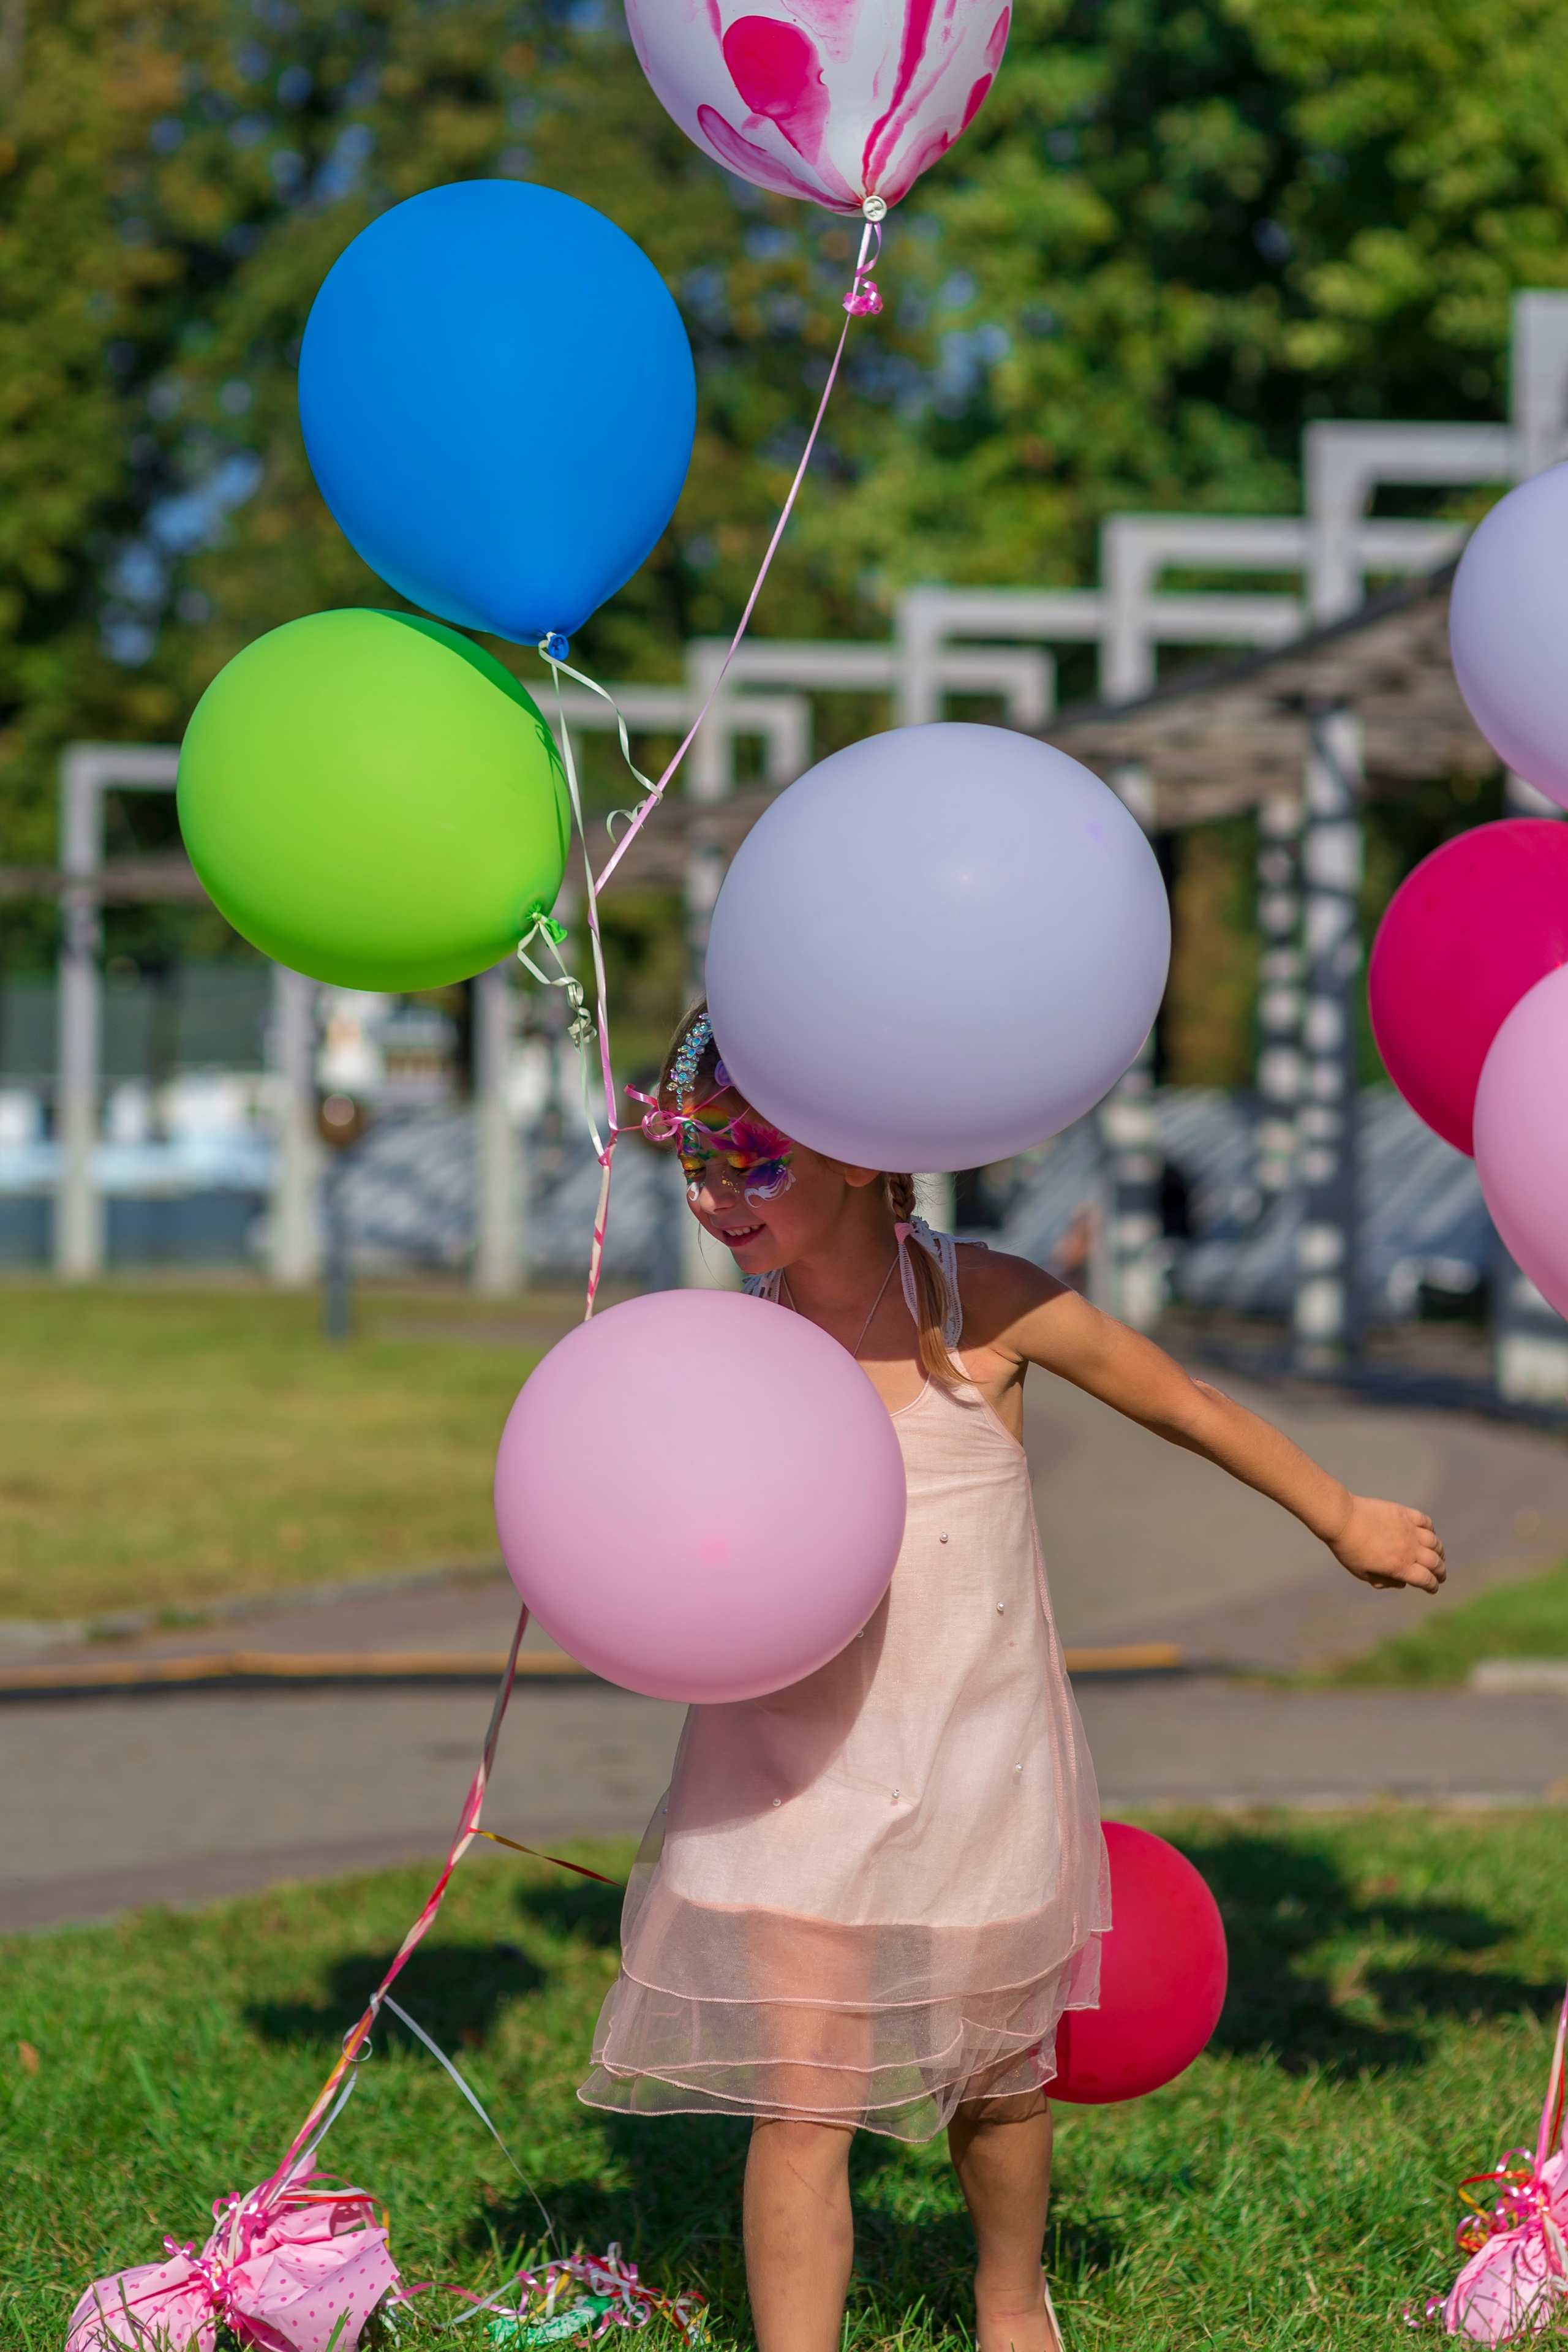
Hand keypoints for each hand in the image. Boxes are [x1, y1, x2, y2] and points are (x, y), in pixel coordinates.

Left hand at [1330, 1495, 1445, 1593]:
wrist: (1342, 1519)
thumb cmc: (1349, 1549)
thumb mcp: (1363, 1573)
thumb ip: (1384, 1581)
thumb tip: (1402, 1583)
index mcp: (1400, 1567)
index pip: (1426, 1580)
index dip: (1432, 1587)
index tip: (1433, 1589)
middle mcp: (1409, 1549)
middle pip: (1435, 1563)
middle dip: (1441, 1572)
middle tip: (1441, 1576)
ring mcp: (1409, 1530)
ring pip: (1434, 1542)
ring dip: (1439, 1552)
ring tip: (1438, 1556)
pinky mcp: (1404, 1514)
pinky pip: (1425, 1522)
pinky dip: (1430, 1529)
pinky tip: (1429, 1534)